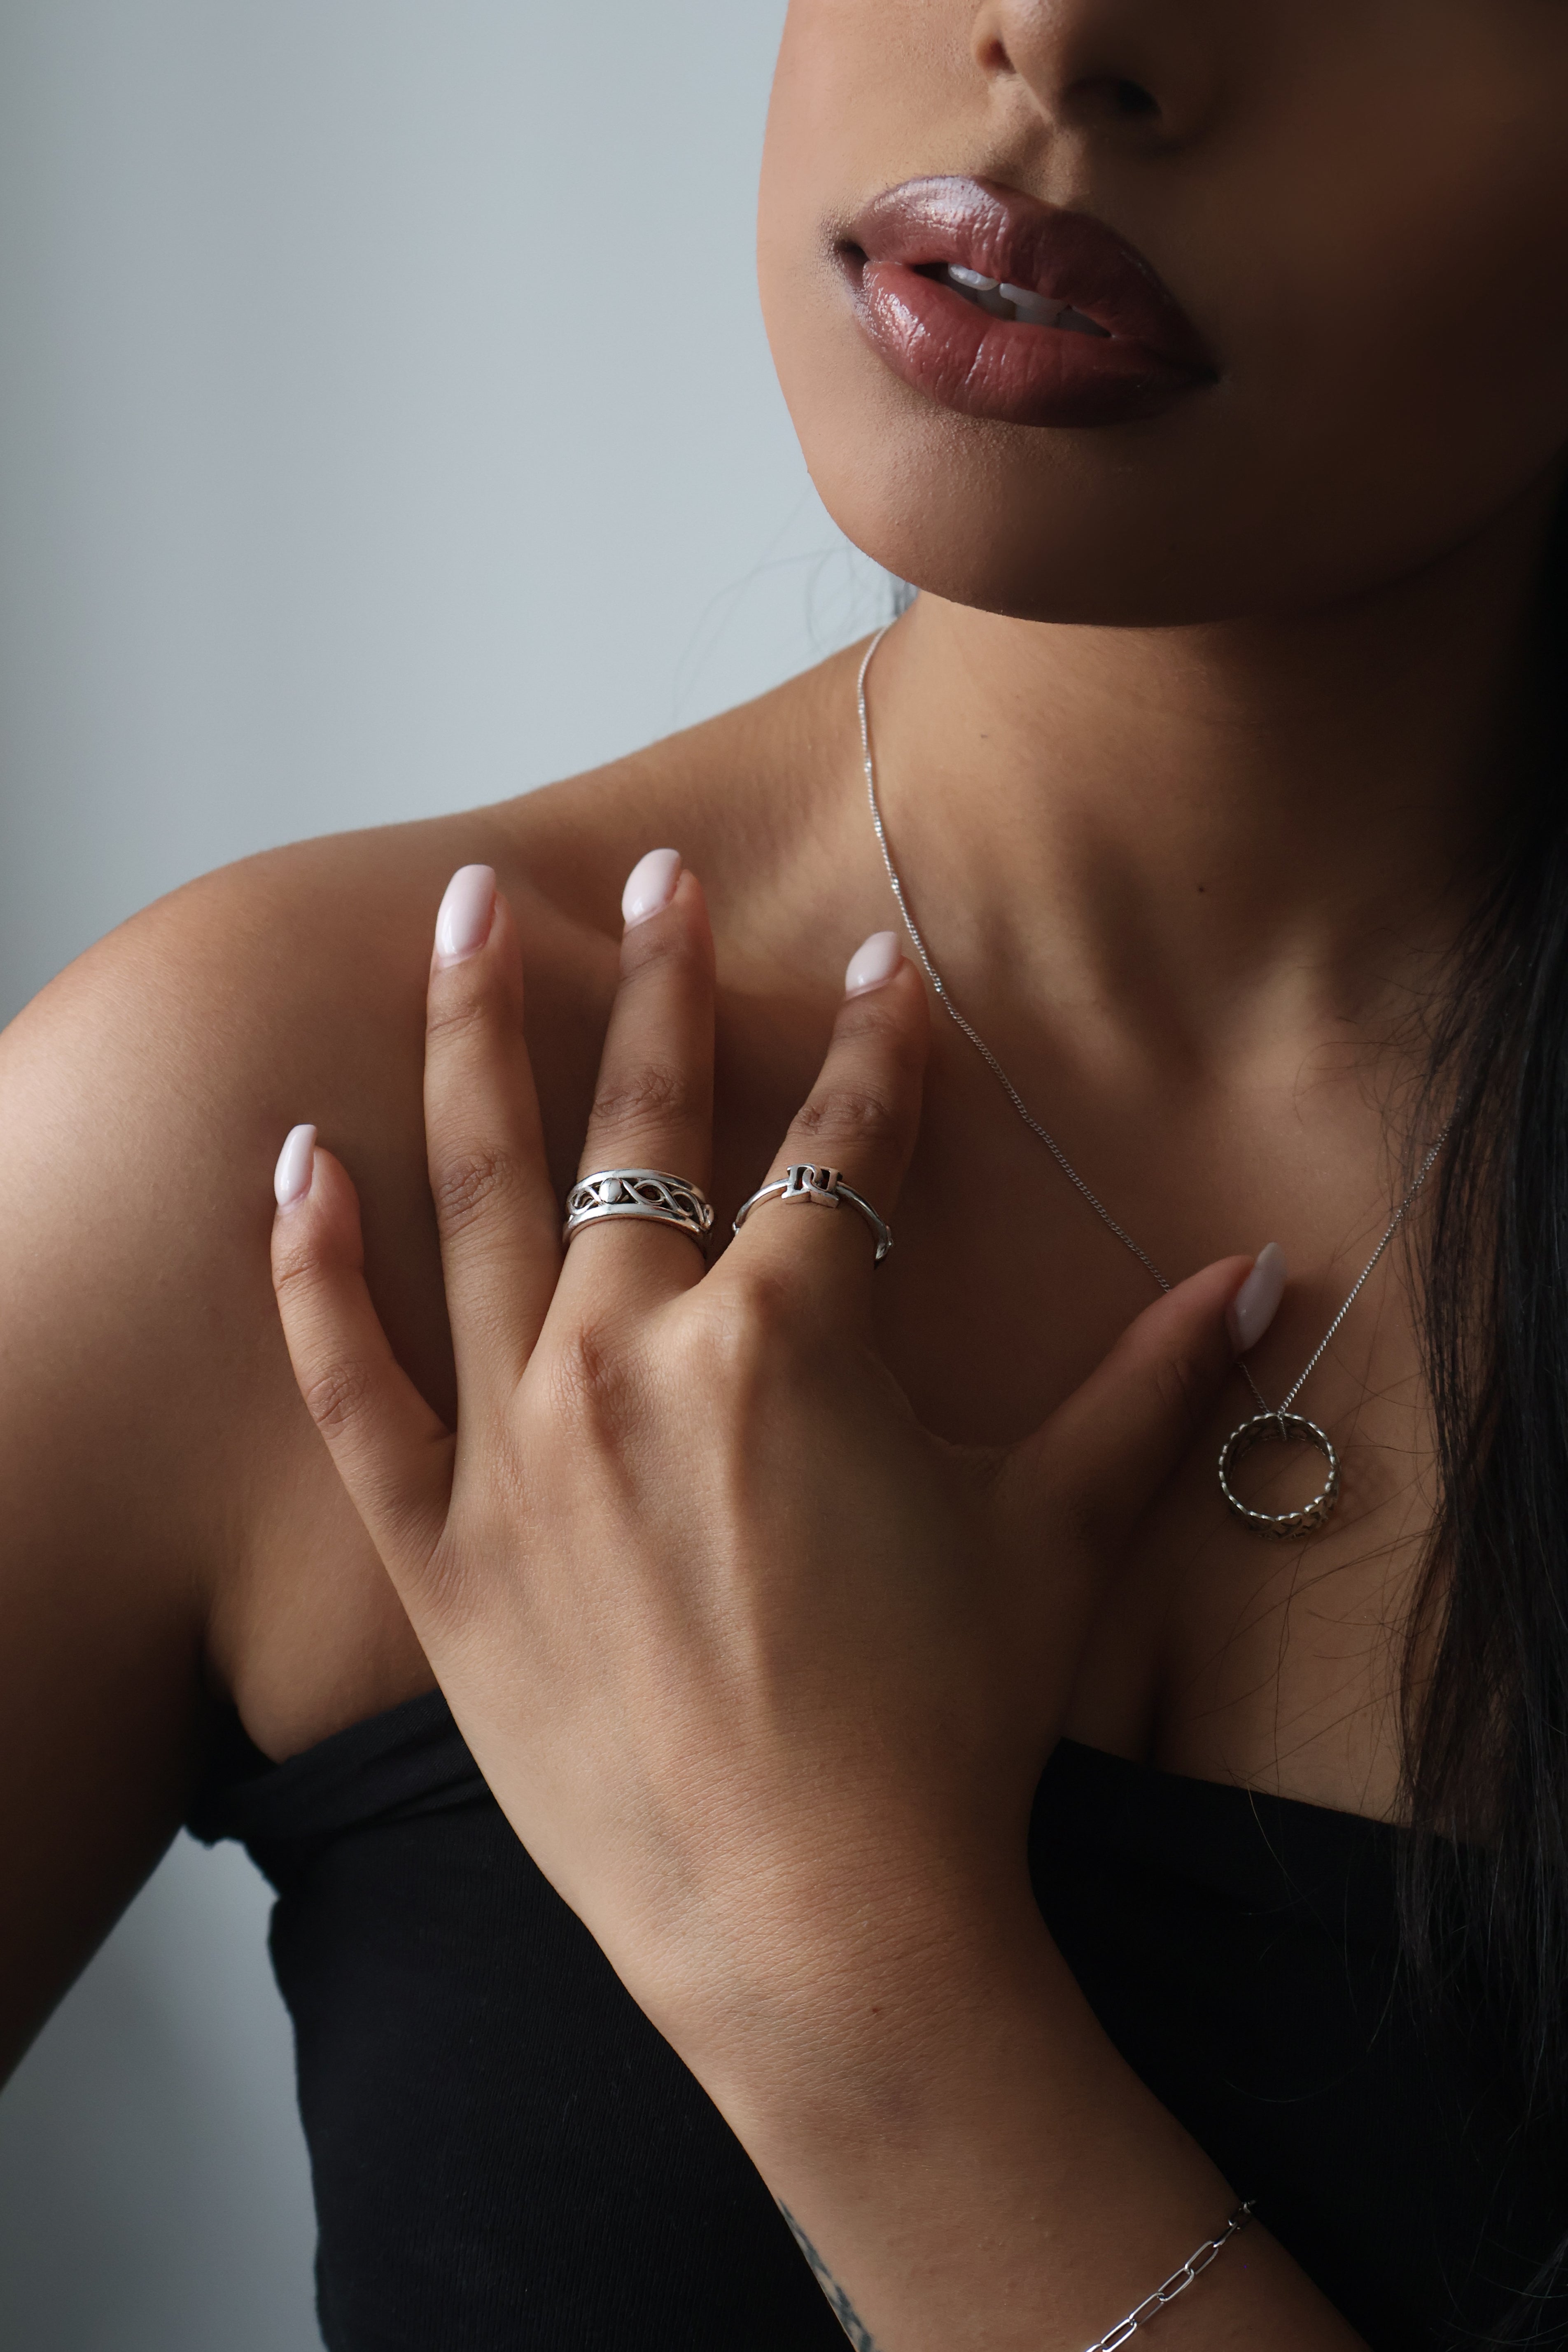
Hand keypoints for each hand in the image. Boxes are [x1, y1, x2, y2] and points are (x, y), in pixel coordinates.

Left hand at [270, 856, 1251, 2086]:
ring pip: (481, 1196)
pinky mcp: (444, 1547)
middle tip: (653, 877)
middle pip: (647, 1125)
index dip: (876, 1048)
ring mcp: (523, 1445)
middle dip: (662, 985)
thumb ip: (1146, 1389)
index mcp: (792, 1342)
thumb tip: (1256, 1282)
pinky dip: (312, 1271)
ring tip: (464, 917)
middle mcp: (639, 1357)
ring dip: (477, 1043)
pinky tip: (293, 1162)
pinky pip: (350, 1383)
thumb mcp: (1058, 1536)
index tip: (880, 973)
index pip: (843, 1143)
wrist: (822, 1933)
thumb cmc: (944, 1730)